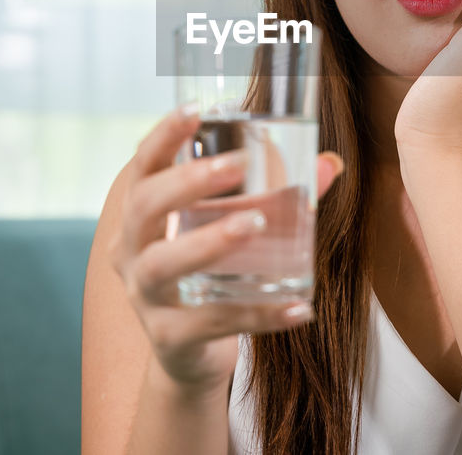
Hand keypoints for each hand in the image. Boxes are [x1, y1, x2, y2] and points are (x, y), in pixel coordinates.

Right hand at [108, 105, 344, 395]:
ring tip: (255, 224)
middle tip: (236, 164)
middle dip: (187, 181)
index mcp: (143, 216)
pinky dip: (256, 314)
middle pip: (144, 208)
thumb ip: (278, 196)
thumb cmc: (211, 273)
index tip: (195, 109)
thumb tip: (329, 164)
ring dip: (209, 240)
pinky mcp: (169, 338)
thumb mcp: (232, 230)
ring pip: (163, 265)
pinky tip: (297, 305)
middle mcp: (131, 252)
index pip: (143, 167)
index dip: (163, 136)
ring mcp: (145, 297)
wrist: (190, 352)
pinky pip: (210, 324)